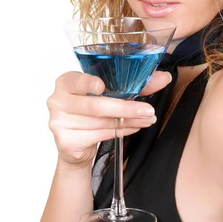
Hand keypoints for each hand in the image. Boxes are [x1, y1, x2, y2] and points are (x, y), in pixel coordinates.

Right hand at [47, 70, 171, 166]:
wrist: (75, 144)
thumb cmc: (92, 109)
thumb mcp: (109, 92)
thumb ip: (134, 83)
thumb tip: (164, 77)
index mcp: (65, 82)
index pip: (75, 80)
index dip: (88, 83)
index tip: (102, 86)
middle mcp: (57, 100)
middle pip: (94, 105)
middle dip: (125, 108)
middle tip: (147, 110)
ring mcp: (59, 123)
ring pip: (100, 122)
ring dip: (128, 122)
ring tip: (146, 119)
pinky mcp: (66, 142)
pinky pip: (99, 136)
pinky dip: (120, 132)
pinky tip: (132, 128)